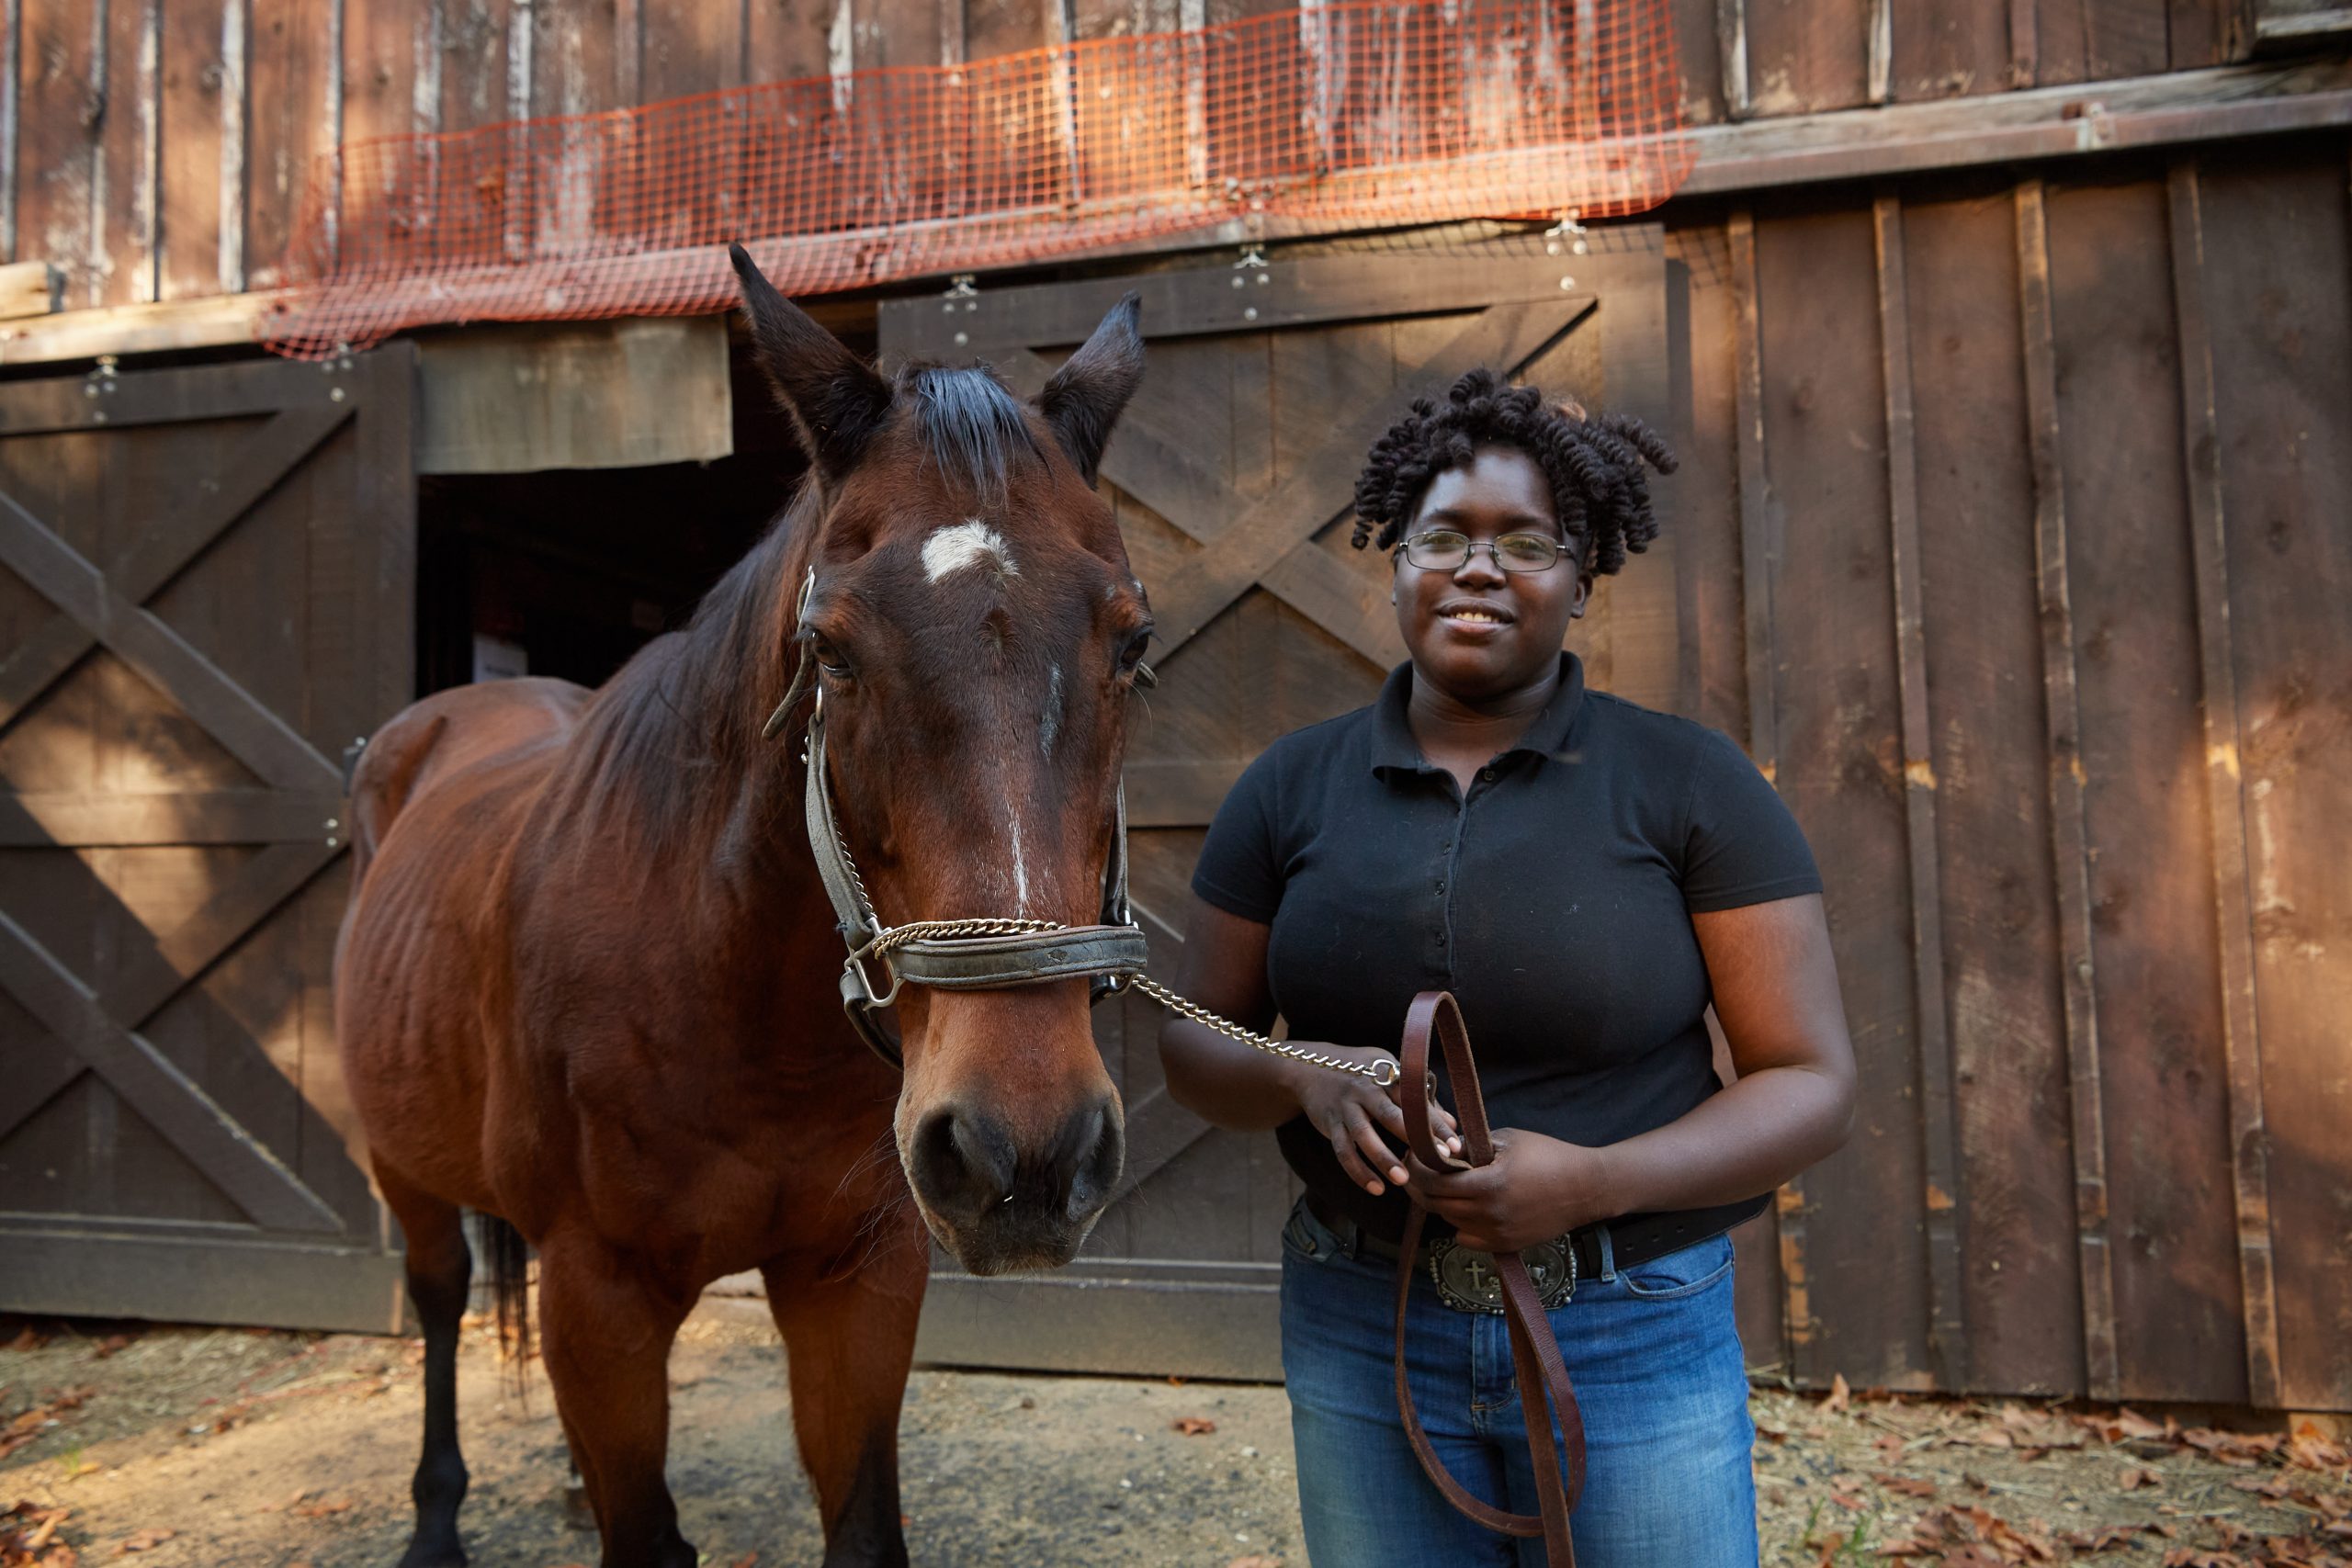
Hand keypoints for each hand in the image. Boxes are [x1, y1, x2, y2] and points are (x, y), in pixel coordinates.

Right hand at [1286, 1046, 1462, 1196]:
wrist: (1310, 1067)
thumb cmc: (1360, 1071)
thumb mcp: (1388, 1073)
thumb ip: (1417, 1098)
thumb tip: (1451, 1122)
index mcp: (1385, 1075)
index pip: (1415, 1100)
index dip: (1435, 1123)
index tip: (1454, 1145)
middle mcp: (1365, 1089)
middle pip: (1392, 1115)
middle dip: (1416, 1139)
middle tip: (1437, 1162)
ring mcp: (1345, 1107)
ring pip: (1364, 1136)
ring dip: (1384, 1159)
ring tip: (1403, 1180)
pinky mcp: (1330, 1124)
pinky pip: (1343, 1151)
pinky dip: (1358, 1171)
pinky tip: (1376, 1188)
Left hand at [1406, 1128, 1613, 1253]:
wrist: (1586, 1188)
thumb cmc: (1549, 1155)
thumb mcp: (1508, 1140)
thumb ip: (1471, 1146)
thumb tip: (1440, 1148)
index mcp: (1489, 1183)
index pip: (1434, 1182)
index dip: (1417, 1169)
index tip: (1412, 1157)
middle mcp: (1490, 1213)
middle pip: (1435, 1204)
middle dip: (1421, 1187)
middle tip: (1418, 1171)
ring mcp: (1497, 1233)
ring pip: (1449, 1220)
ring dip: (1442, 1203)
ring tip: (1447, 1184)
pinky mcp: (1505, 1245)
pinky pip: (1466, 1238)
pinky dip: (1460, 1223)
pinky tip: (1469, 1206)